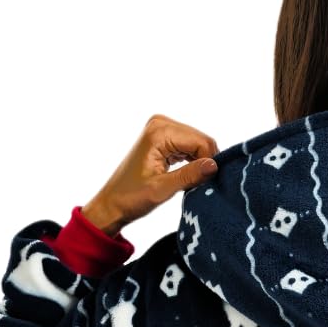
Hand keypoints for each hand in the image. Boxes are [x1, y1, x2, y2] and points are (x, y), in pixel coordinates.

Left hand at [83, 115, 219, 234]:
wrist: (113, 202)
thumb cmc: (131, 197)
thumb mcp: (162, 189)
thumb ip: (190, 176)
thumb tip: (214, 166)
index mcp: (159, 131)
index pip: (201, 141)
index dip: (209, 163)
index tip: (206, 184)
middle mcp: (161, 124)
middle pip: (201, 140)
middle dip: (204, 163)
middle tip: (197, 185)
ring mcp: (162, 129)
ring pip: (197, 145)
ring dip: (198, 164)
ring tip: (189, 182)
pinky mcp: (164, 138)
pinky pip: (189, 147)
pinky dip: (192, 162)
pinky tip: (186, 176)